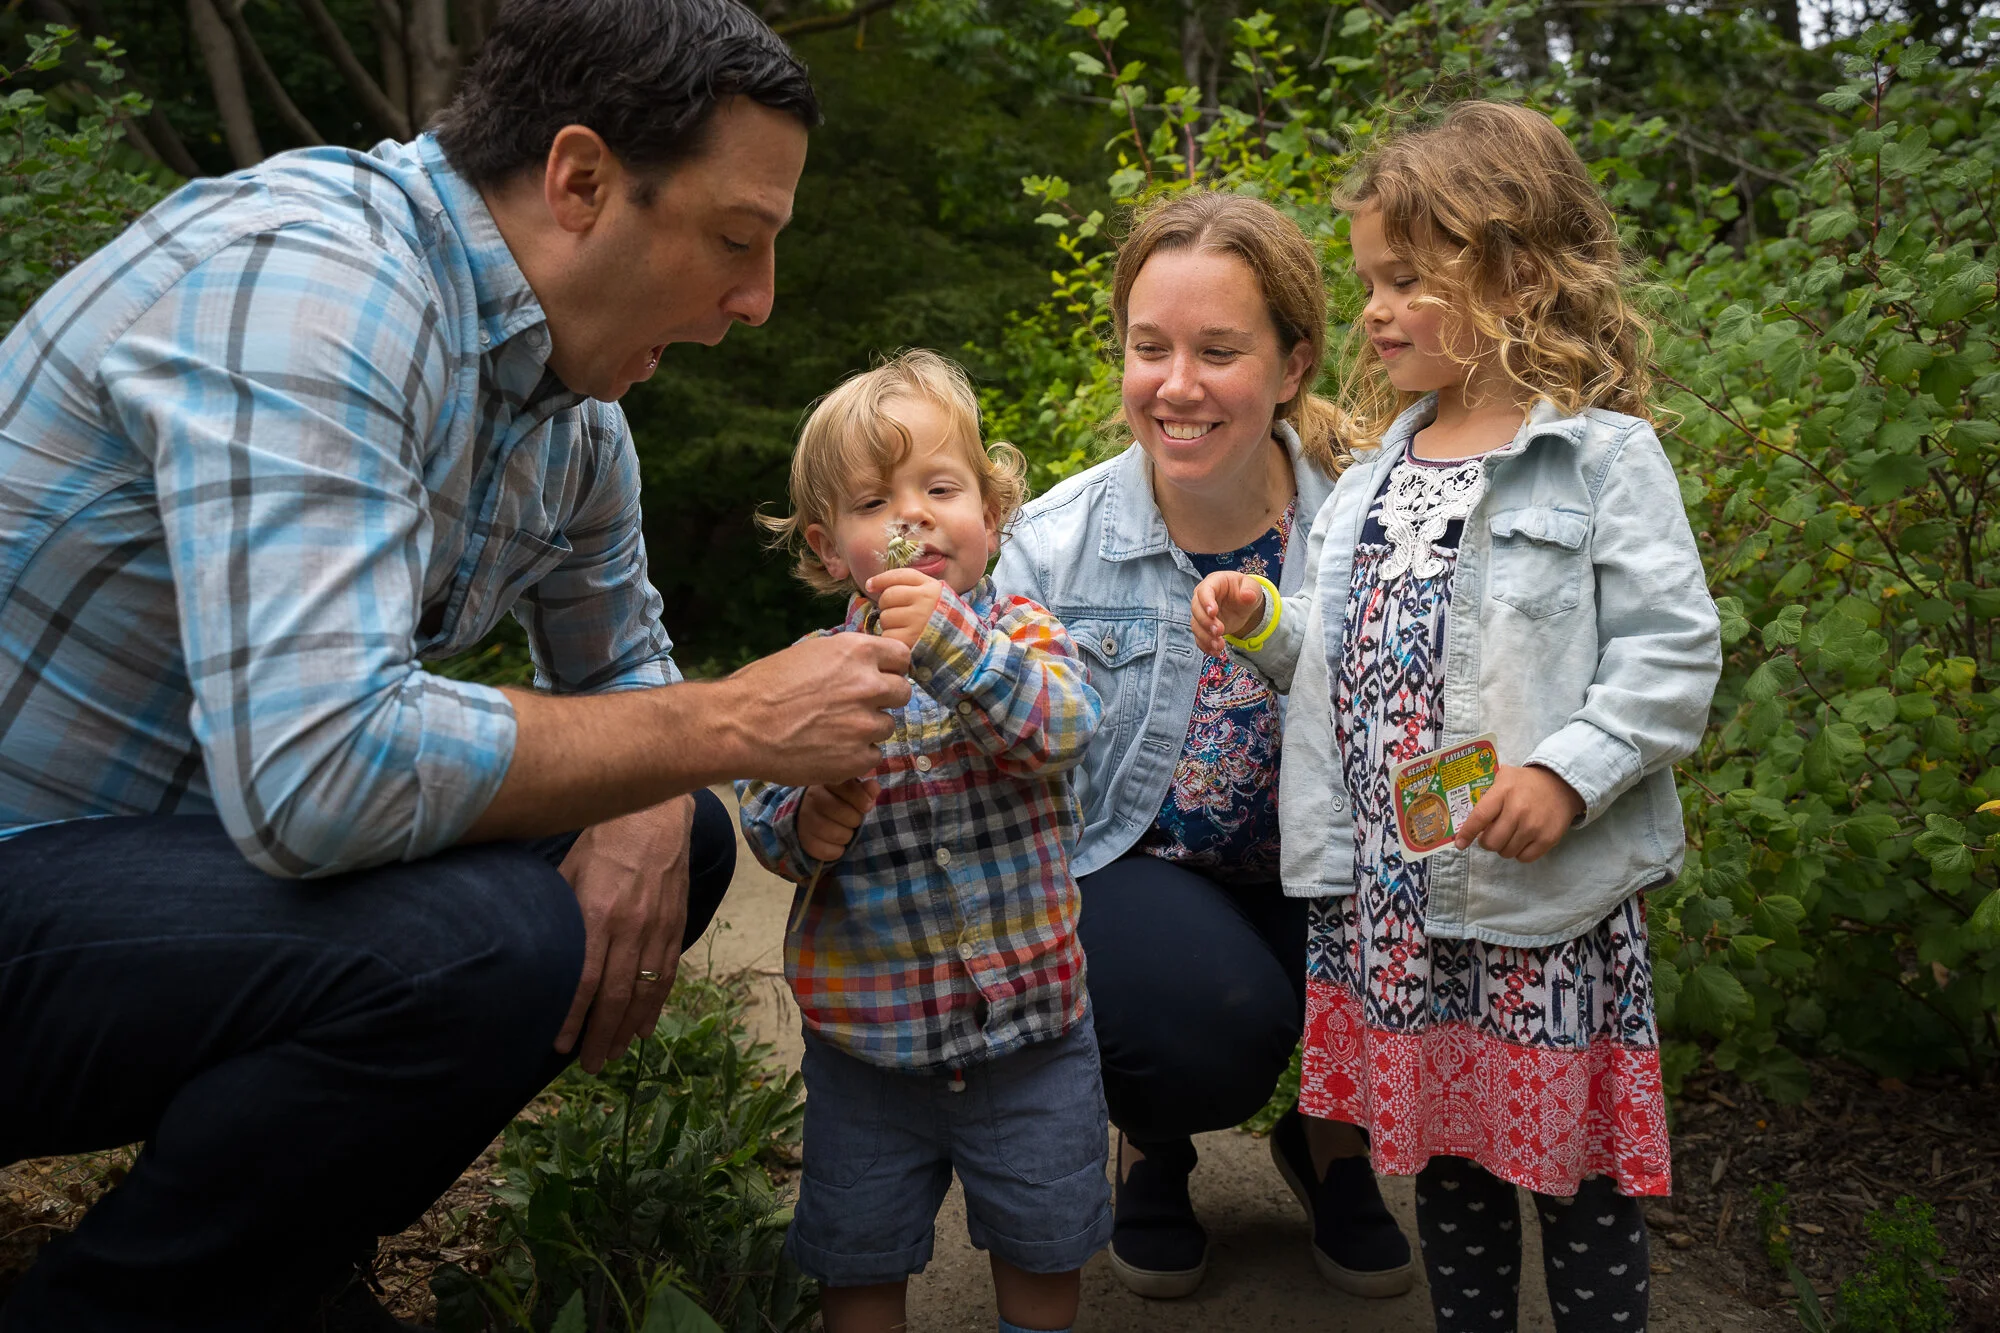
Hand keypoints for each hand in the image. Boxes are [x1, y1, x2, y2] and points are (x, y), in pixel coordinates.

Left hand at [555, 795, 693, 1072]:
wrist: (655, 816)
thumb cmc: (602, 840)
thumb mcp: (568, 871)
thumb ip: (559, 914)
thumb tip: (537, 951)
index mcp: (597, 913)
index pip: (585, 979)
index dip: (573, 1017)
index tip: (559, 1045)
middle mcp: (630, 927)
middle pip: (615, 995)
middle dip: (601, 1035)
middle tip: (590, 1065)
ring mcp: (657, 929)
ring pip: (643, 992)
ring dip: (627, 1029)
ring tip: (613, 1055)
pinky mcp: (675, 927)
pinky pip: (666, 975)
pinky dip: (655, 1006)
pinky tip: (644, 1027)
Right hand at [725, 632, 910, 786]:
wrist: (739, 726)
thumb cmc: (764, 687)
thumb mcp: (810, 654)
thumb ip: (846, 659)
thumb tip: (867, 665)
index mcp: (856, 652)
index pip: (902, 657)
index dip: (891, 668)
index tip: (880, 676)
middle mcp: (868, 685)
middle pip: (902, 693)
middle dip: (884, 699)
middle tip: (857, 707)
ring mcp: (865, 723)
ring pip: (887, 727)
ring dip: (867, 729)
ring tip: (833, 730)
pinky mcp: (857, 758)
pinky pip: (873, 756)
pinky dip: (855, 756)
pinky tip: (828, 750)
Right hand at [798, 777, 880, 861]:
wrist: (810, 813)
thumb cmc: (837, 800)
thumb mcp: (851, 790)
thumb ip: (865, 789)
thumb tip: (874, 788)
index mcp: (826, 782)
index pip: (847, 788)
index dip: (861, 799)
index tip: (867, 806)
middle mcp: (812, 798)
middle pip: (845, 814)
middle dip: (855, 820)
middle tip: (851, 820)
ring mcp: (805, 819)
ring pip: (838, 835)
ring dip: (847, 836)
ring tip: (843, 830)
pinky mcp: (804, 839)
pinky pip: (827, 851)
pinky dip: (836, 851)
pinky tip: (835, 843)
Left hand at [866, 567, 945, 648]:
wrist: (956, 647)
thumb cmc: (938, 620)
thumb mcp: (932, 596)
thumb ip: (909, 585)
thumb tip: (870, 584)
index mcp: (931, 588)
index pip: (899, 576)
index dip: (881, 580)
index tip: (870, 585)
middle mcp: (925, 601)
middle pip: (887, 596)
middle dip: (887, 607)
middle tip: (899, 616)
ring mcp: (918, 620)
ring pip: (885, 617)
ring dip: (889, 625)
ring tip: (905, 629)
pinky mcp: (910, 639)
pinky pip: (887, 635)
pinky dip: (891, 639)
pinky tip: (904, 640)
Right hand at [1190, 571, 1267, 655]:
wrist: (1244, 605)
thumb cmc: (1246, 591)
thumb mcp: (1252, 587)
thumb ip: (1250, 590)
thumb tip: (1247, 596)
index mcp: (1214, 583)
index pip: (1205, 591)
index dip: (1206, 602)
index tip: (1213, 613)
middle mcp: (1203, 598)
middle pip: (1196, 609)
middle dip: (1206, 622)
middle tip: (1219, 632)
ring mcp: (1202, 613)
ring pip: (1196, 625)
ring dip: (1206, 637)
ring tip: (1219, 646)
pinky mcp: (1203, 627)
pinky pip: (1199, 637)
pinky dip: (1205, 646)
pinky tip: (1215, 652)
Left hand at [1452, 764, 1585, 862]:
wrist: (1562, 785)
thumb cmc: (1527, 783)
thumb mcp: (1504, 778)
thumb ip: (1487, 796)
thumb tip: (1467, 821)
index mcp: (1503, 792)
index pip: (1479, 817)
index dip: (1467, 833)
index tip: (1460, 844)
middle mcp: (1518, 810)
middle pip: (1492, 841)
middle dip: (1487, 842)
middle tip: (1491, 835)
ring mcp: (1534, 826)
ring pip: (1506, 852)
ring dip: (1504, 847)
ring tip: (1509, 835)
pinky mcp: (1548, 839)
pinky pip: (1524, 858)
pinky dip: (1519, 853)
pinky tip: (1522, 841)